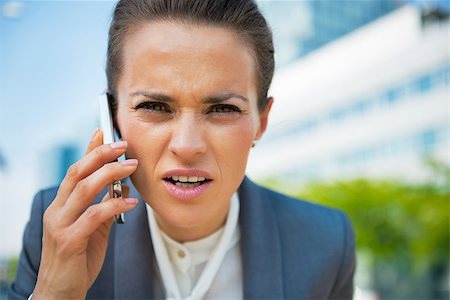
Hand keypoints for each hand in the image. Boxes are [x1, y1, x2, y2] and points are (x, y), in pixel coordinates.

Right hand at [32, 129, 138, 298]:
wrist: (60, 292)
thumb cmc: (78, 259)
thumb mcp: (93, 229)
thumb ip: (104, 207)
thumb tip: (122, 186)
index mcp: (61, 205)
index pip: (75, 170)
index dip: (89, 149)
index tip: (104, 130)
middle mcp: (57, 210)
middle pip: (78, 172)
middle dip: (101, 154)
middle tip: (124, 146)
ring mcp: (60, 225)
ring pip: (84, 188)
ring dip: (110, 174)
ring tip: (132, 166)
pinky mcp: (69, 241)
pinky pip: (94, 215)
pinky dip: (114, 205)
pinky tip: (132, 202)